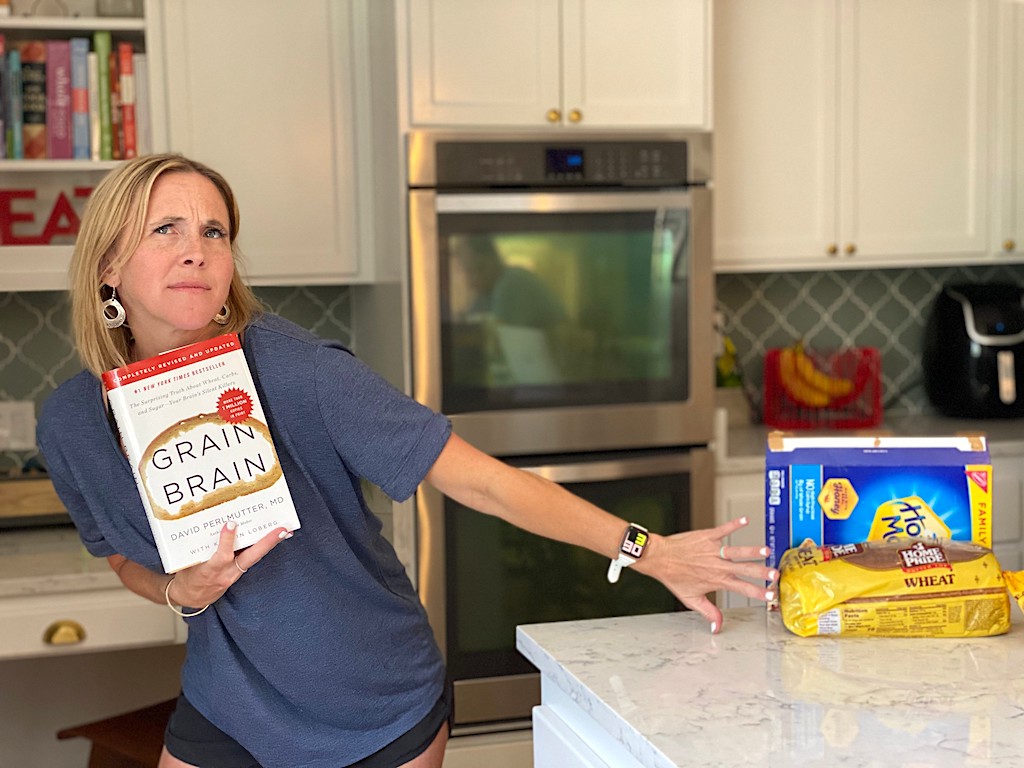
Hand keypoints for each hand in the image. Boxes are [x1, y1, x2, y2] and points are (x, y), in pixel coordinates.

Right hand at [167, 521, 291, 607]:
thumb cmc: (188, 577)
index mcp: (210, 571)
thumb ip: (196, 547)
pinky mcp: (238, 573)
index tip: (231, 523)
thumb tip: (205, 524)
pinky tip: (274, 538)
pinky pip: (252, 559)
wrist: (191, 598)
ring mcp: (234, 574)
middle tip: (282, 530)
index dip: (227, 541)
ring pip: (255, 557)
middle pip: (250, 557)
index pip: (222, 557)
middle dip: (267, 543)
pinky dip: (262, 548)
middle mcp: (226, 574)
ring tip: (285, 531)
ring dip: (270, 544)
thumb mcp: (186, 563)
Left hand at [633, 517, 776, 634]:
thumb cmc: (674, 577)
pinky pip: (722, 529)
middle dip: (761, 572)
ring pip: (736, 550)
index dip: (758, 592)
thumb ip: (708, 612)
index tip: (771, 595)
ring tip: (766, 550)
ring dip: (751, 550)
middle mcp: (717, 565)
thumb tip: (717, 627)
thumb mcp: (691, 599)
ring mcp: (712, 549)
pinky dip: (734, 524)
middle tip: (775, 574)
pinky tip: (745, 520)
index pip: (742, 588)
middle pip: (744, 569)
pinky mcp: (707, 536)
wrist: (659, 557)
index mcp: (717, 580)